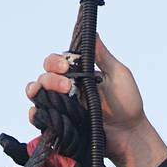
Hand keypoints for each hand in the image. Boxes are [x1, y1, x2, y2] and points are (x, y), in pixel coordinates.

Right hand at [25, 36, 166, 166]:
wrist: (130, 136)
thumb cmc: (128, 105)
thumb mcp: (118, 75)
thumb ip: (102, 55)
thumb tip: (91, 30)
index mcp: (78, 74)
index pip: (56, 62)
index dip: (56, 61)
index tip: (66, 66)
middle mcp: (67, 89)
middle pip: (44, 76)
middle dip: (50, 77)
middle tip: (67, 85)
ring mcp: (63, 107)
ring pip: (38, 94)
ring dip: (40, 91)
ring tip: (56, 96)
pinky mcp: (62, 125)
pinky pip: (41, 118)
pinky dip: (35, 114)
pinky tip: (39, 113)